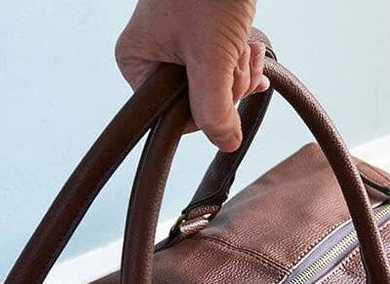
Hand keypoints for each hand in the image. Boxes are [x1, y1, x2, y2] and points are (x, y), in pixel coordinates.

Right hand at [115, 0, 267, 151]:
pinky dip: (241, 59)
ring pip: (214, 84)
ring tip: (248, 46)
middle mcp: (153, 54)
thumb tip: (225, 143)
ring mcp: (178, 44)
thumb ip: (215, 110)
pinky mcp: (202, 34)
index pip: (174, 116)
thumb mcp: (211, 58)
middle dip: (228, 85)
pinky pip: (222, 64)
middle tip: (237, 57)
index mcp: (137, 62)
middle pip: (197, 101)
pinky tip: (252, 46)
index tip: (226, 86)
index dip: (207, 111)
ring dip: (239, 71)